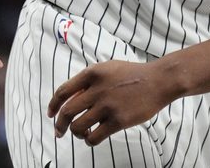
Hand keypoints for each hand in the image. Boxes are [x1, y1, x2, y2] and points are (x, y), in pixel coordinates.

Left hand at [48, 60, 175, 145]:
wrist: (159, 81)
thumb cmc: (133, 74)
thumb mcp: (108, 68)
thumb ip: (89, 81)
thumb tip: (70, 101)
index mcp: (93, 73)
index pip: (63, 92)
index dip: (53, 105)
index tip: (51, 114)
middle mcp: (97, 89)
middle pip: (67, 112)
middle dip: (59, 125)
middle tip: (59, 132)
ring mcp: (108, 106)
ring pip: (78, 127)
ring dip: (76, 133)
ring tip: (83, 133)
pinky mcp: (118, 121)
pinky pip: (94, 137)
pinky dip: (90, 140)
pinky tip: (94, 137)